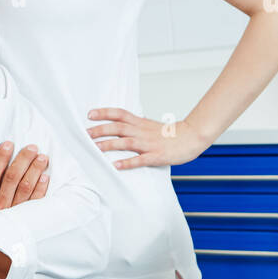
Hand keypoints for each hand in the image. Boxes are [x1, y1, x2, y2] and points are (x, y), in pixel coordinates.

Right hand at [0, 142, 47, 214]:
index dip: (1, 157)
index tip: (8, 145)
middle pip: (12, 177)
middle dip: (23, 160)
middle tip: (32, 148)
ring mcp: (13, 213)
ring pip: (25, 187)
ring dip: (35, 170)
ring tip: (42, 158)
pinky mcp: (25, 219)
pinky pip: (35, 201)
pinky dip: (41, 188)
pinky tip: (45, 177)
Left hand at [86, 108, 207, 168]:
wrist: (192, 137)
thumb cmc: (171, 134)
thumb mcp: (150, 126)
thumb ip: (136, 125)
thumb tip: (120, 125)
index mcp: (141, 123)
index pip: (120, 114)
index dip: (105, 113)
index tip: (90, 114)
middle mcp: (142, 131)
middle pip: (118, 127)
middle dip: (100, 130)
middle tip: (85, 134)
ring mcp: (149, 144)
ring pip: (126, 142)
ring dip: (109, 145)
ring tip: (95, 149)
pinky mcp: (156, 156)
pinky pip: (140, 160)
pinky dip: (127, 162)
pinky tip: (116, 166)